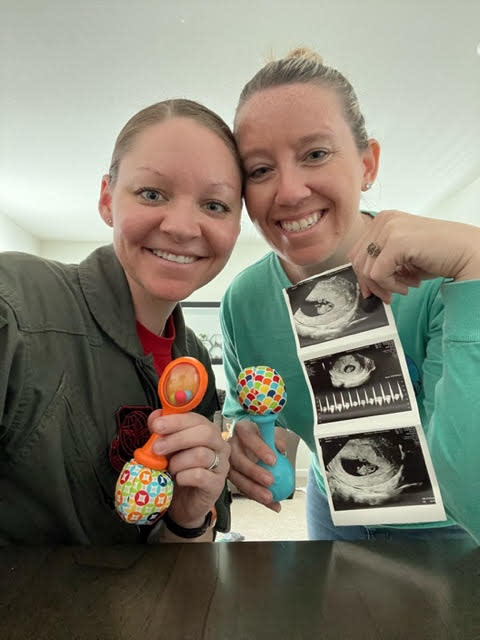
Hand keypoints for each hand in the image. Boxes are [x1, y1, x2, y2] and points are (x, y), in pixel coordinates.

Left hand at [148, 410, 229, 527]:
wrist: (183, 503)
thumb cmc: (178, 471)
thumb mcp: (167, 448)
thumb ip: (162, 431)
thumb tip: (155, 416)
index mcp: (207, 431)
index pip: (196, 418)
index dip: (176, 420)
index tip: (157, 426)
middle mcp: (218, 445)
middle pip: (205, 433)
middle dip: (177, 439)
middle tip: (157, 448)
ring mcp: (221, 465)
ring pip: (201, 455)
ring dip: (178, 461)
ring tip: (170, 468)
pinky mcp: (217, 484)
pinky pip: (200, 476)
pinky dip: (184, 476)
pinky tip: (178, 479)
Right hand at [228, 419, 286, 512]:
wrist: (251, 443)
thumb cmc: (261, 436)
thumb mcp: (270, 433)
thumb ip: (276, 438)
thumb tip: (281, 448)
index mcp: (241, 430)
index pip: (248, 437)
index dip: (259, 448)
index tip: (273, 460)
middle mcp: (231, 445)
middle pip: (238, 459)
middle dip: (254, 472)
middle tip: (270, 480)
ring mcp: (227, 462)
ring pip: (236, 477)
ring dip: (253, 489)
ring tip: (270, 498)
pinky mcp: (230, 477)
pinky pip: (242, 488)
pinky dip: (257, 497)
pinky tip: (272, 504)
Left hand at [349, 210, 479, 302]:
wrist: (467, 253)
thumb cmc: (439, 254)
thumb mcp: (402, 256)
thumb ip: (381, 262)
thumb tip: (364, 284)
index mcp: (384, 219)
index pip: (357, 251)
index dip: (364, 275)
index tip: (377, 289)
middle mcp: (384, 220)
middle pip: (357, 261)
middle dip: (372, 283)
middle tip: (389, 294)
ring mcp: (390, 228)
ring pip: (367, 270)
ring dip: (386, 285)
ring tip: (406, 285)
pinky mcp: (397, 241)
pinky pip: (378, 274)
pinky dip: (392, 285)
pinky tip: (410, 284)